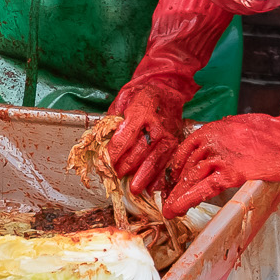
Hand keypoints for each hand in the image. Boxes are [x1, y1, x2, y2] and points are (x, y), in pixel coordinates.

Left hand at [104, 80, 185, 196]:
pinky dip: (160, 178)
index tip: (106, 162)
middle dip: (126, 166)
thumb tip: (102, 136)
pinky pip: (168, 163)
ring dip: (143, 176)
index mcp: (142, 110)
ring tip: (134, 189)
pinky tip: (152, 188)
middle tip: (116, 175)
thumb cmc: (141, 96)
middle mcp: (157, 125)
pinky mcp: (176, 144)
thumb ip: (113, 116)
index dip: (115, 151)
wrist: (168, 91)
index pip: (126, 135)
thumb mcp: (123, 97)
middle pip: (140, 150)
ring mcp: (169, 136)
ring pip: (155, 159)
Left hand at [160, 114, 279, 215]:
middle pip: (186, 165)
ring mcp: (220, 157)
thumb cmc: (270, 131)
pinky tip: (177, 209)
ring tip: (170, 209)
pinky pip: (203, 188)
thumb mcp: (240, 124)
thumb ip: (225, 133)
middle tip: (167, 198)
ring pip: (191, 178)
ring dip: (178, 195)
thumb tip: (220, 140)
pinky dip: (188, 200)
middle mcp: (211, 141)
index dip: (177, 167)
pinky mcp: (231, 173)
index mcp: (212, 129)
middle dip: (175, 184)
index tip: (173, 178)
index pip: (185, 150)